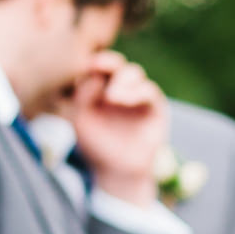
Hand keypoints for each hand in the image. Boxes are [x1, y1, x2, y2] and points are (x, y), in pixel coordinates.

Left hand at [64, 52, 167, 205]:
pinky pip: (148, 91)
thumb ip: (81, 96)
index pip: (94, 65)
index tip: (80, 65)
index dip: (88, 63)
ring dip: (121, 79)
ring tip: (110, 96)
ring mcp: (138, 94)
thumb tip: (92, 74)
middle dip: (106, 62)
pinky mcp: (155, 105)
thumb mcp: (79, 120)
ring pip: (133, 73)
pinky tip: (121, 100)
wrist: (118, 171)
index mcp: (97, 86)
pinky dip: (136, 92)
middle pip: (115, 63)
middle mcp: (119, 86)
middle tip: (96, 65)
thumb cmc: (95, 145)